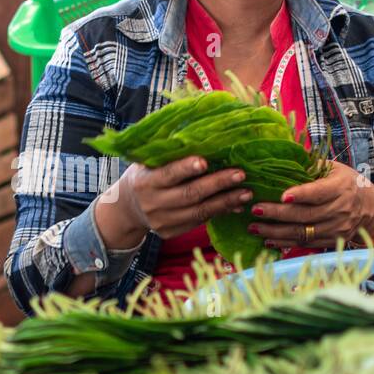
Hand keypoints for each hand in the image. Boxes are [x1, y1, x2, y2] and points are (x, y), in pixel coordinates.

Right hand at [94, 156, 253, 248]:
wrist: (127, 208)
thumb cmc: (145, 175)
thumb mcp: (147, 162)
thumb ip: (170, 154)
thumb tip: (205, 141)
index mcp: (145, 181)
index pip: (168, 174)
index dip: (186, 168)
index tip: (205, 161)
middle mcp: (153, 203)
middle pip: (189, 194)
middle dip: (217, 184)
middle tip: (240, 174)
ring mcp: (162, 221)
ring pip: (199, 212)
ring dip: (225, 202)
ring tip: (246, 193)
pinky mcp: (171, 232)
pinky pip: (199, 221)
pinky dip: (219, 212)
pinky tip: (235, 204)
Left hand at [245, 162, 373, 248]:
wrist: (369, 207)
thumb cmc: (345, 182)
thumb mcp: (334, 168)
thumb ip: (310, 165)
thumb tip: (280, 154)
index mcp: (341, 186)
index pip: (319, 192)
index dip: (301, 194)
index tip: (282, 196)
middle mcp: (340, 209)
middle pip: (306, 215)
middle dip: (277, 214)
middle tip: (255, 210)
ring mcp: (337, 228)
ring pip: (303, 233)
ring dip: (276, 232)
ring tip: (254, 227)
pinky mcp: (332, 241)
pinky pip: (305, 244)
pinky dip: (285, 243)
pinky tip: (268, 239)